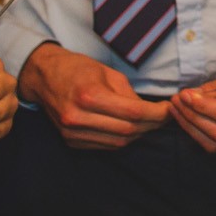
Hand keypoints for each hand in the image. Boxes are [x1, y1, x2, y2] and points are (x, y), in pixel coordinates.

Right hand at [18, 43, 169, 150]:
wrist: (45, 77)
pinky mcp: (70, 142)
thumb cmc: (79, 69)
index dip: (157, 114)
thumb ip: (130, 95)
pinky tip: (131, 128)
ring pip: (118, 142)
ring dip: (139, 134)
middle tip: (166, 117)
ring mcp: (72, 133)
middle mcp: (78, 118)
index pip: (133, 113)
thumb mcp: (109, 73)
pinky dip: (122, 139)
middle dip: (152, 125)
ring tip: (152, 123)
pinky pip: (105, 146)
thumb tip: (152, 112)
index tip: (170, 109)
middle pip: (127, 130)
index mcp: (89, 96)